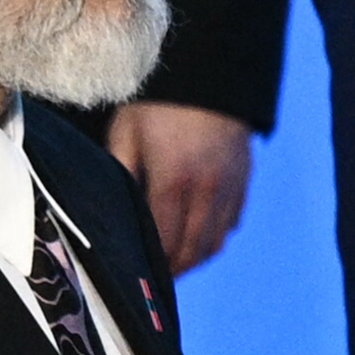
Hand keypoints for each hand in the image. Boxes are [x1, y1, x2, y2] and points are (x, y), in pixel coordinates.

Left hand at [103, 100, 254, 273]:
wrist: (212, 76)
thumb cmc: (159, 104)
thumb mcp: (126, 133)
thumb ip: (120, 173)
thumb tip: (111, 208)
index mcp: (173, 182)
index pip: (164, 240)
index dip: (153, 263)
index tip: (139, 276)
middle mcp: (206, 191)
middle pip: (193, 248)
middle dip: (175, 268)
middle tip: (157, 278)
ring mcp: (229, 188)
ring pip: (216, 241)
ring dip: (196, 257)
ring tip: (177, 263)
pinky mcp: (243, 181)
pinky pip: (231, 222)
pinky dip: (215, 236)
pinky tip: (198, 235)